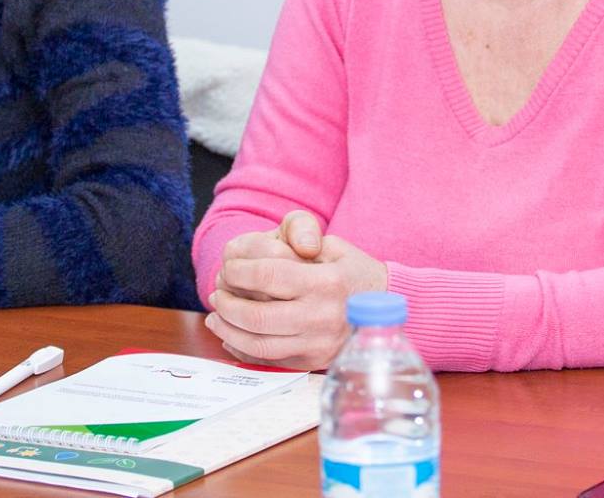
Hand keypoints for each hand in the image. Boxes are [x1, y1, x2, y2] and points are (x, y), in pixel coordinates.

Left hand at [205, 210, 388, 369]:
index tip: (229, 267)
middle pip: (258, 316)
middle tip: (217, 294)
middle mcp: (321, 317)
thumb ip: (298, 242)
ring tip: (217, 316)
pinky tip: (231, 336)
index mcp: (326, 283)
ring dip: (229, 330)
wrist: (386, 308)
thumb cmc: (354, 273)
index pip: (269, 276)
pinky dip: (243, 350)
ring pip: (259, 345)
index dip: (240, 271)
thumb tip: (258, 252)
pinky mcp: (313, 361)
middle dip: (228, 304)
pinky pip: (269, 361)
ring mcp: (317, 344)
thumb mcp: (334, 246)